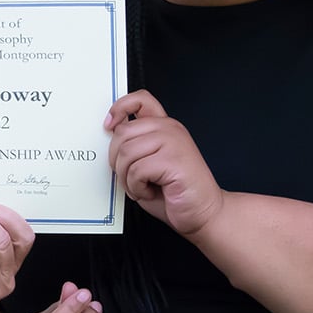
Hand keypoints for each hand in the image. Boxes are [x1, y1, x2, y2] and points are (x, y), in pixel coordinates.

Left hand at [105, 90, 224, 236]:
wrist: (202, 213)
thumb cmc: (175, 192)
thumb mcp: (148, 162)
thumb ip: (133, 144)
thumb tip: (111, 134)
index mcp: (164, 127)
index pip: (140, 100)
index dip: (119, 108)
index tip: (109, 125)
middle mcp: (170, 130)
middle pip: (122, 132)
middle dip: (117, 160)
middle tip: (130, 176)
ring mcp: (173, 142)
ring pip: (126, 152)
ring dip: (127, 178)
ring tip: (142, 186)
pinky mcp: (173, 159)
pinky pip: (137, 170)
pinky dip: (137, 187)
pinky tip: (150, 190)